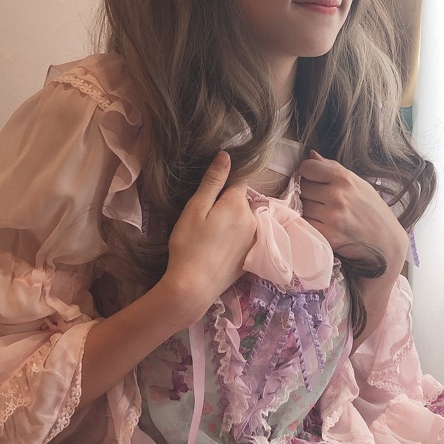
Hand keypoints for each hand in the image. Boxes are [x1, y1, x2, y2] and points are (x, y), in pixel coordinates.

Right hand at [164, 152, 257, 320]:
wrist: (193, 287)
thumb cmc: (188, 245)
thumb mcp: (195, 209)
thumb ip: (213, 181)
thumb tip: (226, 156)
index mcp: (239, 204)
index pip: (238, 181)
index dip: (223, 184)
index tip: (209, 195)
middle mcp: (253, 219)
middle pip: (242, 202)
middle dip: (227, 204)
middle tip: (204, 219)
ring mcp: (255, 239)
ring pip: (244, 219)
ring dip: (232, 221)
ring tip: (210, 235)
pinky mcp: (252, 256)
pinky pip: (246, 237)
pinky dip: (235, 237)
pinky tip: (218, 248)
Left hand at [298, 152, 406, 277]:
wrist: (386, 241)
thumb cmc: (372, 210)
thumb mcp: (358, 183)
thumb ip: (332, 168)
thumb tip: (310, 154)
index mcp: (344, 178)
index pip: (307, 167)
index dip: (307, 173)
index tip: (313, 179)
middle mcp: (337, 195)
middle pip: (302, 187)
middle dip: (307, 192)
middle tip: (319, 199)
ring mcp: (331, 217)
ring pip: (301, 206)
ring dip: (308, 209)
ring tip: (323, 213)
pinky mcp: (328, 236)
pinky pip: (305, 224)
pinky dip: (310, 224)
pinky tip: (322, 224)